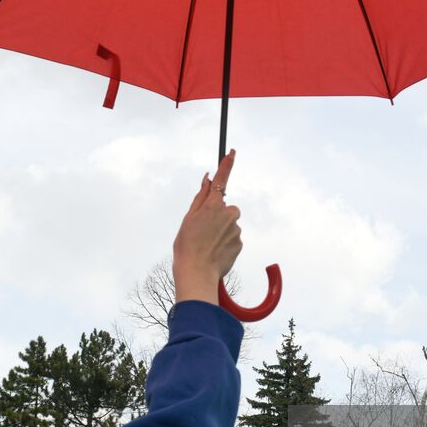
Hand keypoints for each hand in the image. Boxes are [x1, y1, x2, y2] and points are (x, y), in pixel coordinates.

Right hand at [173, 151, 242, 304]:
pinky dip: (224, 242)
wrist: (197, 273)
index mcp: (213, 205)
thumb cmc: (187, 246)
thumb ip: (200, 197)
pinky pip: (232, 237)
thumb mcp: (188, 218)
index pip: (222, 179)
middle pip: (225, 207)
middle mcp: (228, 213)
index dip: (227, 165)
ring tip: (206, 244)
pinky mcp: (240, 243)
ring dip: (220, 230)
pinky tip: (214, 251)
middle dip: (217, 214)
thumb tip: (208, 179)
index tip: (232, 152)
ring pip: (229, 224)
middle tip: (202, 230)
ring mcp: (236, 229)